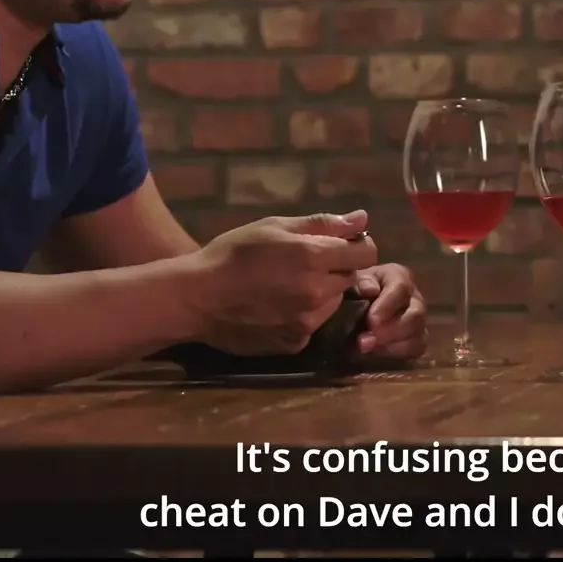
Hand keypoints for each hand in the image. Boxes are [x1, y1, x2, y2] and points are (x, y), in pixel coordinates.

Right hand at [187, 210, 378, 354]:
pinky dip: (304, 314)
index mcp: (313, 257)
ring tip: (287, 285)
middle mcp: (317, 292)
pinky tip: (277, 306)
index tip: (339, 244)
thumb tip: (362, 219)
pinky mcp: (295, 343)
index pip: (366, 253)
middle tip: (303, 264)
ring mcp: (307, 322)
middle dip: (335, 268)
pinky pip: (314, 324)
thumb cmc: (233, 253)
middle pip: (350, 277)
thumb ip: (323, 224)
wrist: (196, 298)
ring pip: (333, 302)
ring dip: (322, 292)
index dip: (356, 246)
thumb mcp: (274, 227)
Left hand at [351, 263, 427, 362]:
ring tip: (368, 349)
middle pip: (416, 314)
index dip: (387, 306)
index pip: (401, 288)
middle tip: (366, 341)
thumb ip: (361, 281)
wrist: (354, 305)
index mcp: (399, 276)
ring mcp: (418, 320)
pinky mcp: (417, 338)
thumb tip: (370, 289)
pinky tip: (377, 354)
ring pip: (419, 333)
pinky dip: (398, 354)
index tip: (371, 321)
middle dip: (391, 330)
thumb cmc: (354, 290)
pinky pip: (417, 348)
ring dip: (393, 345)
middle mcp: (414, 297)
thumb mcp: (353, 280)